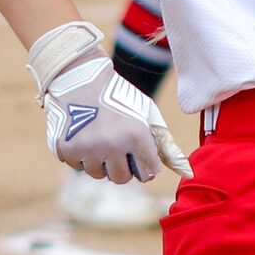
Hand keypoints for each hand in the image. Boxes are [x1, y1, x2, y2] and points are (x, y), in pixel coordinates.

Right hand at [26, 19, 190, 182]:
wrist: (79, 76)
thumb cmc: (120, 98)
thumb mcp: (148, 116)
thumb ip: (166, 146)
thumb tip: (189, 173)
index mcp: (136, 135)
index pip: (148, 172)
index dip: (145, 161)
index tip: (139, 148)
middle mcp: (111, 144)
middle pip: (122, 179)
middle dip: (122, 166)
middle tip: (118, 145)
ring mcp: (86, 147)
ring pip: (98, 174)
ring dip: (100, 161)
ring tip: (99, 137)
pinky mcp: (65, 148)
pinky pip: (78, 166)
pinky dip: (81, 155)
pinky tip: (82, 134)